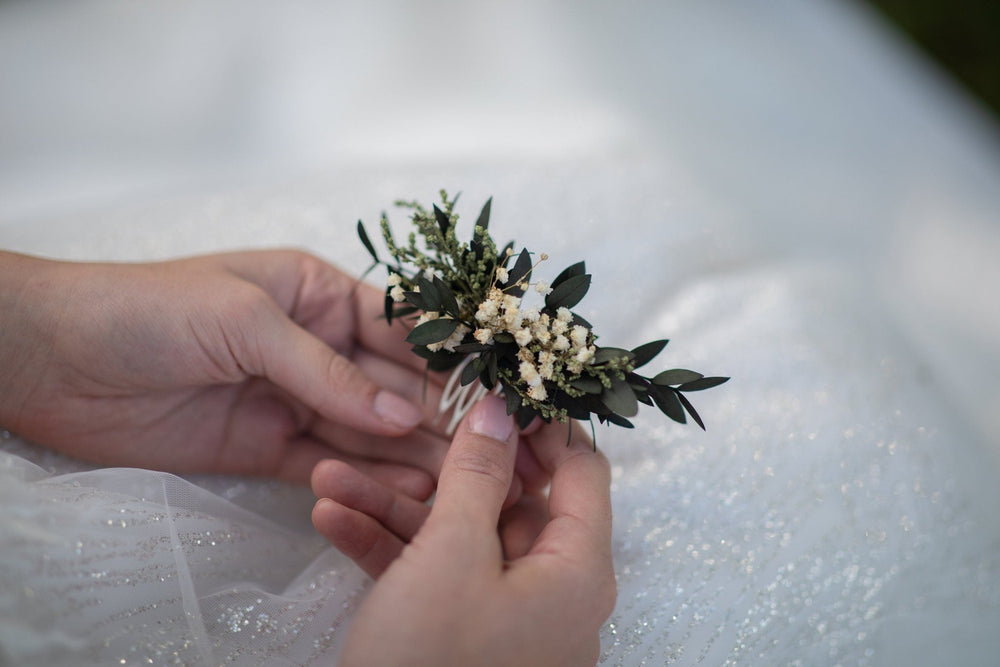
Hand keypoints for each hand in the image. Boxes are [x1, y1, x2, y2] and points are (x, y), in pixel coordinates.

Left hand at [0, 249, 459, 491]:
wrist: (53, 361)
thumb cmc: (150, 311)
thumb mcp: (247, 321)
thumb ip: (327, 372)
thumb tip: (403, 414)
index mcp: (319, 294)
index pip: (401, 328)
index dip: (449, 360)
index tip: (498, 393)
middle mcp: (318, 346)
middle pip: (393, 383)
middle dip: (443, 413)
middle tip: (497, 447)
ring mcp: (295, 399)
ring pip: (369, 428)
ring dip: (415, 450)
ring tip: (466, 475)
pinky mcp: (269, 447)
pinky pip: (330, 462)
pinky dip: (366, 475)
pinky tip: (410, 486)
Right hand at [311, 395, 615, 665]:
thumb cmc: (433, 665)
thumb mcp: (451, 555)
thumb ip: (477, 475)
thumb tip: (502, 409)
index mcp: (576, 568)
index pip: (579, 471)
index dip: (539, 424)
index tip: (493, 385)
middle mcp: (551, 591)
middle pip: (504, 502)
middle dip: (437, 466)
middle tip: (393, 430)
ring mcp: (505, 619)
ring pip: (456, 539)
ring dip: (393, 507)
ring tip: (329, 474)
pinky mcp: (461, 640)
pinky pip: (433, 580)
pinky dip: (388, 551)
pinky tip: (332, 520)